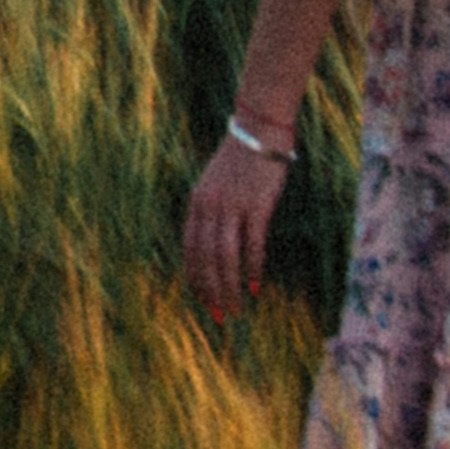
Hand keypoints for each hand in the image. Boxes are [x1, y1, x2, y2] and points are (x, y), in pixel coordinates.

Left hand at [182, 133, 288, 321]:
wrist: (260, 131)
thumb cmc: (240, 161)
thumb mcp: (215, 185)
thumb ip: (210, 211)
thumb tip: (212, 243)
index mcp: (196, 203)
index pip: (190, 249)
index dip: (195, 277)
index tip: (202, 300)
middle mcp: (209, 207)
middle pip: (205, 258)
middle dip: (210, 290)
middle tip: (218, 316)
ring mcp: (232, 206)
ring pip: (225, 256)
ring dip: (229, 286)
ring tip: (235, 308)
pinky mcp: (257, 206)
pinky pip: (252, 244)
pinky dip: (252, 268)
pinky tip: (255, 287)